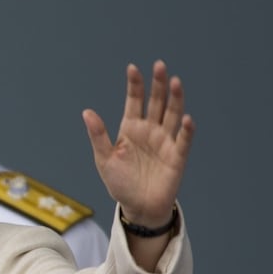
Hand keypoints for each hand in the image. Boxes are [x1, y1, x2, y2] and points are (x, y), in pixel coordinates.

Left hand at [82, 60, 194, 227]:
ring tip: (175, 82)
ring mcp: (164, 142)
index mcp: (131, 128)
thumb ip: (98, 136)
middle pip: (156, 102)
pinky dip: (185, 130)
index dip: (134, 85)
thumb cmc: (120, 183)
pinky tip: (185, 119)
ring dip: (175, 99)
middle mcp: (150, 130)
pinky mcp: (176, 157)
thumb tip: (87, 112)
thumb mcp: (104, 159)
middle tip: (159, 66)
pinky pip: (183, 141)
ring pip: (171, 115)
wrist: (138, 207)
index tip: (132, 68)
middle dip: (158, 84)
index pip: (134, 101)